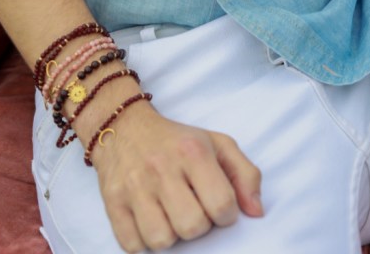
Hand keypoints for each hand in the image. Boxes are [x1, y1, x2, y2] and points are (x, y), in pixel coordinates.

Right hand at [91, 102, 262, 251]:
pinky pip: (132, 246)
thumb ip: (245, 175)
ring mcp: (134, 186)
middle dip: (198, 225)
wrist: (124, 127)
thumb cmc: (177, 141)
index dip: (226, 213)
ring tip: (170, 215)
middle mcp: (162, 168)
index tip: (218, 204)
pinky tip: (150, 220)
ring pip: (161, 240)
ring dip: (171, 235)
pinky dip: (143, 242)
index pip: (222, 204)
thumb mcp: (217, 144)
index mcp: (193, 152)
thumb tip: (257, 212)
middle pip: (192, 226)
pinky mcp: (112, 202)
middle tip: (192, 208)